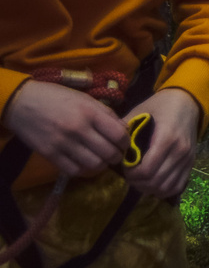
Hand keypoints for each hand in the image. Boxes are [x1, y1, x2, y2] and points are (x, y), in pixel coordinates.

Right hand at [0, 80, 128, 178]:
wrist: (24, 104)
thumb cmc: (58, 98)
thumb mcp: (86, 99)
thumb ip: (106, 114)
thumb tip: (123, 129)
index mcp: (90, 112)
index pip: (118, 134)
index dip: (126, 143)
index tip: (125, 144)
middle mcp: (78, 129)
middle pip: (108, 152)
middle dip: (117, 156)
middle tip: (116, 155)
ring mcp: (63, 143)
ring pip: (92, 164)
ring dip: (101, 165)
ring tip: (102, 161)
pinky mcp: (50, 154)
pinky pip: (72, 170)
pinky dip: (82, 169)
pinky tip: (84, 163)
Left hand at [122, 89, 201, 200]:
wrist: (188, 101)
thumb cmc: (160, 106)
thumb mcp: (139, 112)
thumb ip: (123, 130)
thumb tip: (108, 146)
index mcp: (166, 138)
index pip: (146, 170)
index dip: (131, 174)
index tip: (125, 167)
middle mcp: (180, 151)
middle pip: (154, 182)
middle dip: (137, 183)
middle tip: (130, 175)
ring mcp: (188, 158)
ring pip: (165, 188)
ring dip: (149, 188)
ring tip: (141, 179)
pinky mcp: (191, 163)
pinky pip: (177, 186)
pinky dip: (164, 190)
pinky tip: (154, 183)